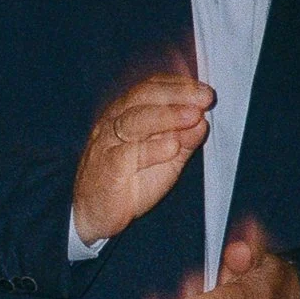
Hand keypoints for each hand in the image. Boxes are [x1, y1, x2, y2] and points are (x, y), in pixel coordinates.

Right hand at [73, 73, 211, 245]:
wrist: (95, 212)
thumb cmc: (129, 181)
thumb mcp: (165, 159)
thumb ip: (183, 141)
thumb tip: (202, 122)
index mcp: (127, 113)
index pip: (151, 88)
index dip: (179, 86)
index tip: (204, 91)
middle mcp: (114, 122)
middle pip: (142, 97)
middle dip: (177, 95)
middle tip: (203, 98)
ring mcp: (108, 143)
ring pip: (134, 120)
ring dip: (167, 116)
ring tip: (192, 116)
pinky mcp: (106, 168)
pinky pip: (126, 154)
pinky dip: (151, 149)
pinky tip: (171, 147)